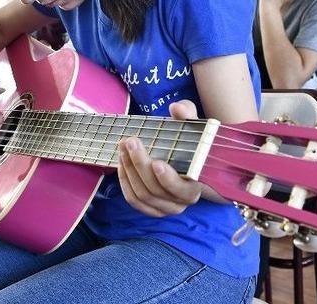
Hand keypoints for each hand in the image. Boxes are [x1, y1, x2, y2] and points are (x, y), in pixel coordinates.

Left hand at [117, 100, 202, 216]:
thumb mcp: (193, 127)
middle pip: (154, 189)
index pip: (181, 189)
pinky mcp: (150, 208)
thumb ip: (188, 115)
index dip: (167, 179)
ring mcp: (164, 208)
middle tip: (130, 141)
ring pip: (141, 194)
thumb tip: (177, 108)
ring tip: (122, 148)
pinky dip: (124, 181)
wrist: (188, 164)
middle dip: (139, 164)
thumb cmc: (191, 145)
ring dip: (128, 170)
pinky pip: (133, 199)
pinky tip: (121, 163)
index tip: (156, 162)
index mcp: (195, 186)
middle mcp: (180, 202)